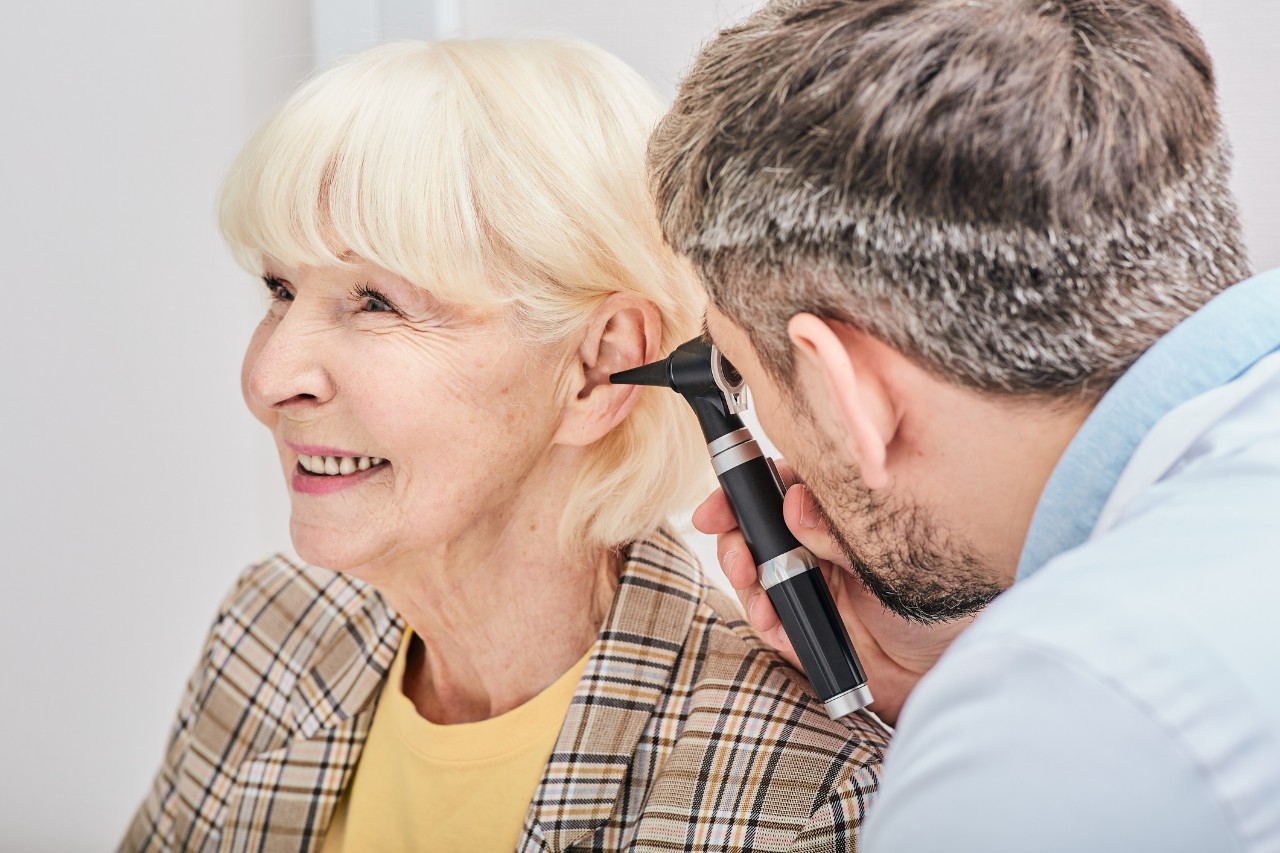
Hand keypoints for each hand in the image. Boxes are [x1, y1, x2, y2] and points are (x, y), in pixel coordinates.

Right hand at [692, 462, 972, 725]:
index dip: (742, 494)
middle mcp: (821, 545)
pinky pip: (774, 621)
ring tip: (762, 599)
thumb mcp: (892, 553)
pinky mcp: (811, 628)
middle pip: (757, 531)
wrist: (956, 667)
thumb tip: (794, 504)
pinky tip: (780, 625)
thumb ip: (839, 530)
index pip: (781, 488)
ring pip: (757, 577)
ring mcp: (813, 587)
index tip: (714, 511)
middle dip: (736, 544)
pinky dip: (770, 623)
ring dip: (750, 587)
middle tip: (740, 564)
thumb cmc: (942, 599)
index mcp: (839, 515)